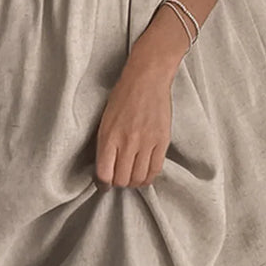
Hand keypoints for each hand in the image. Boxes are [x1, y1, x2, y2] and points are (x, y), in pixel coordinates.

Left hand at [94, 62, 171, 188]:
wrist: (147, 80)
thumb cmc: (123, 97)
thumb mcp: (105, 120)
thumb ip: (105, 145)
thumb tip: (105, 167)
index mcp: (108, 137)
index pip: (104, 174)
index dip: (103, 184)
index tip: (104, 185)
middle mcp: (127, 143)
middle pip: (122, 180)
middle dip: (119, 183)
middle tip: (119, 178)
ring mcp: (146, 143)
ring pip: (139, 178)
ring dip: (134, 182)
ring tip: (132, 176)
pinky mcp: (162, 141)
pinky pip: (156, 169)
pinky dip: (149, 177)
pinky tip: (145, 174)